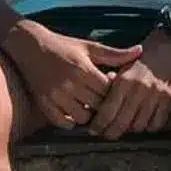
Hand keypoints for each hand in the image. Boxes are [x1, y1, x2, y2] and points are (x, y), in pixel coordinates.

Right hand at [5, 21, 142, 128]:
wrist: (30, 46)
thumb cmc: (64, 46)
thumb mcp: (89, 47)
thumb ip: (115, 54)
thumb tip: (140, 51)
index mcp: (83, 69)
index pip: (109, 91)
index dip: (113, 92)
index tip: (111, 87)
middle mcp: (69, 84)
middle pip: (97, 106)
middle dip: (103, 104)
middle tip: (103, 99)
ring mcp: (55, 96)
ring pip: (82, 118)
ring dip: (88, 115)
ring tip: (88, 105)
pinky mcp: (44, 104)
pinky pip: (63, 123)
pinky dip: (71, 121)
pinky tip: (73, 110)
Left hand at [88, 30, 170, 139]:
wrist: (169, 46)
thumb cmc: (141, 59)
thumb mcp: (121, 67)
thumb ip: (111, 85)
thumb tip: (98, 106)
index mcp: (124, 80)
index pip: (108, 110)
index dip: (99, 124)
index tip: (94, 130)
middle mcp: (139, 89)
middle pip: (122, 122)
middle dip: (111, 132)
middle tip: (106, 135)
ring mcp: (156, 95)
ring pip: (139, 125)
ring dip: (130, 130)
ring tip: (124, 128)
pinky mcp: (169, 99)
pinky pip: (156, 124)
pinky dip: (148, 127)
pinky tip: (142, 123)